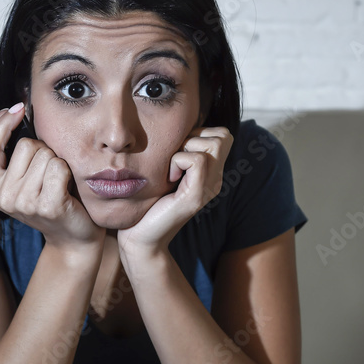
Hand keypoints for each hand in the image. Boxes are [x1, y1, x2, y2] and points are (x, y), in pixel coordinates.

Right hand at [0, 104, 104, 254]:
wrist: (73, 238)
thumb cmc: (52, 203)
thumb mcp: (27, 178)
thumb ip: (13, 149)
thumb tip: (6, 112)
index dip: (3, 125)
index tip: (18, 109)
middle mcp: (4, 197)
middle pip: (26, 146)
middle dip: (43, 151)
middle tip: (49, 175)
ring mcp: (25, 203)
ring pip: (45, 155)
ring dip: (57, 163)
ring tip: (58, 184)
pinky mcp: (48, 205)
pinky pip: (59, 167)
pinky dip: (67, 173)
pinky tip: (67, 190)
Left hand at [117, 126, 232, 257]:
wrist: (140, 237)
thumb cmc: (147, 202)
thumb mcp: (165, 169)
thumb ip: (178, 151)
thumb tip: (177, 126)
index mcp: (211, 172)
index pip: (223, 134)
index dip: (200, 132)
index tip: (178, 151)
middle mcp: (216, 179)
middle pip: (223, 136)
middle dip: (195, 137)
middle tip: (175, 158)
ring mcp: (210, 188)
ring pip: (212, 144)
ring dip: (185, 149)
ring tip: (171, 170)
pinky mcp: (197, 196)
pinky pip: (197, 160)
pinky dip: (178, 162)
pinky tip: (169, 178)